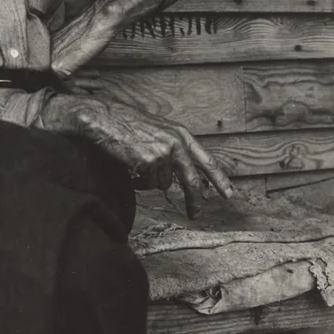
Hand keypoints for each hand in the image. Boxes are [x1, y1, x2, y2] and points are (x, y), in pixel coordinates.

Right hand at [41, 95, 232, 218]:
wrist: (105, 119)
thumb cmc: (128, 125)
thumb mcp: (158, 132)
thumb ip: (172, 151)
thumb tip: (177, 180)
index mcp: (181, 135)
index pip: (206, 160)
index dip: (218, 179)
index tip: (228, 195)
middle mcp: (175, 144)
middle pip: (191, 180)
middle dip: (193, 200)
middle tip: (195, 214)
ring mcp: (162, 154)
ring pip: (162, 184)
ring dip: (149, 180)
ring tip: (136, 161)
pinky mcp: (148, 163)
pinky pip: (145, 184)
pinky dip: (137, 180)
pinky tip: (129, 163)